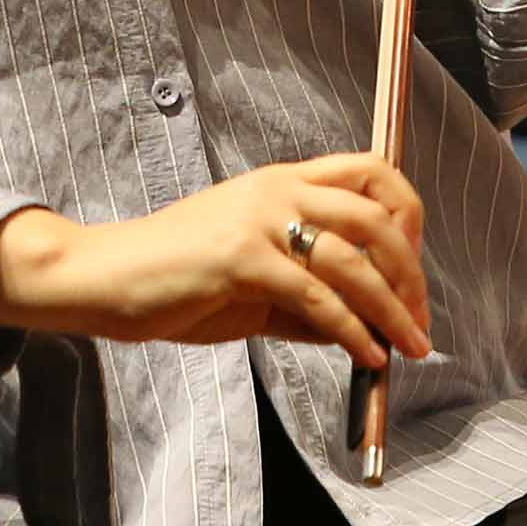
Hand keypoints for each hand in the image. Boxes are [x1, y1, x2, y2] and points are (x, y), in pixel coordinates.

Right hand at [0, 156, 430, 373]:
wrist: (107, 277)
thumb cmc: (175, 279)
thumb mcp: (252, 280)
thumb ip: (305, 296)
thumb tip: (360, 328)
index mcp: (280, 181)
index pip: (369, 170)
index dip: (406, 211)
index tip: (414, 263)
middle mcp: (276, 189)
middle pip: (375, 213)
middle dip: (411, 270)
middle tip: (419, 317)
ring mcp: (258, 220)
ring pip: (354, 258)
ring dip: (393, 307)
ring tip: (410, 345)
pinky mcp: (241, 260)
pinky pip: (317, 298)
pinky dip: (352, 331)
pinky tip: (366, 355)